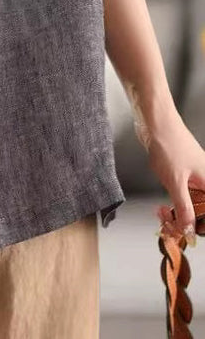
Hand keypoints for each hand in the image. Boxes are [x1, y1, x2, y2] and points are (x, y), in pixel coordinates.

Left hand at [137, 105, 204, 246]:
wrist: (155, 121)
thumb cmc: (168, 144)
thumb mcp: (176, 182)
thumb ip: (184, 208)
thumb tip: (189, 230)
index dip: (200, 227)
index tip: (186, 234)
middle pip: (202, 212)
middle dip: (186, 222)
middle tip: (168, 225)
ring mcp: (194, 177)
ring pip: (191, 205)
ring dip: (177, 214)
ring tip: (162, 215)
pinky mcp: (181, 173)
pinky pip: (182, 195)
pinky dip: (172, 203)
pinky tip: (162, 207)